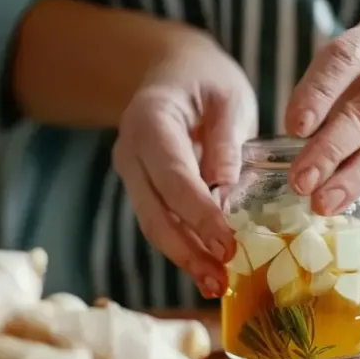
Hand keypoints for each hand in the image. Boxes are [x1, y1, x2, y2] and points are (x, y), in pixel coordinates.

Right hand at [112, 29, 256, 297]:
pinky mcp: (145, 191)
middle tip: (222, 279)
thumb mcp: (228, 96)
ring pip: (154, 226)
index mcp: (150, 122)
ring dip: (185, 259)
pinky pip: (162, 224)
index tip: (228, 244)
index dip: (200, 215)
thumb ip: (226, 139)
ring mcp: (133, 175)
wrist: (174, 72)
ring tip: (217, 285)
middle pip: (154, 213)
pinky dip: (185, 248)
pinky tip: (209, 271)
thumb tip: (225, 188)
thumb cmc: (206, 81)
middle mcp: (131, 153)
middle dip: (188, 250)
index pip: (173, 178)